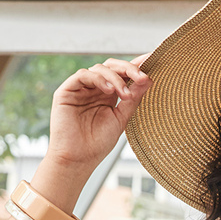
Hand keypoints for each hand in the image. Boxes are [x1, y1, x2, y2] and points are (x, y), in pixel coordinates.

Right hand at [48, 53, 153, 170]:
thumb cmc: (97, 144)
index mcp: (107, 94)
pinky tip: (109, 91)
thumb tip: (148, 79)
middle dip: (129, 69)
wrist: (77, 160)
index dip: (136, 66)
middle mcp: (94, 88)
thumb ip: (133, 99)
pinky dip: (98, 79)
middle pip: (112, 67)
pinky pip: (83, 75)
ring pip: (100, 69)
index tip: (153, 59)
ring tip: (125, 95)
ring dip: (116, 78)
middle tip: (143, 77)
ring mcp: (80, 88)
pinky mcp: (67, 91)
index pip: (123, 74)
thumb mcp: (121, 119)